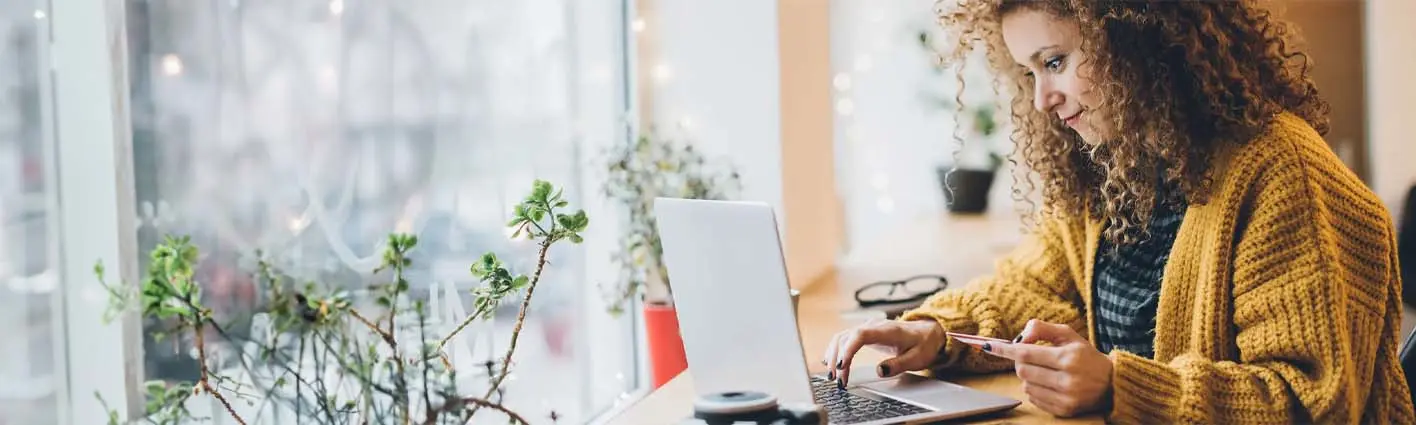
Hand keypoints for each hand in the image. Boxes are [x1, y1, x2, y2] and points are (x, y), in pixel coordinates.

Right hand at [821, 319, 944, 387]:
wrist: (927, 332)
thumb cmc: (923, 344)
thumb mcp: (917, 358)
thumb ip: (898, 364)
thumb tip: (879, 371)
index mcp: (887, 330)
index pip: (860, 335)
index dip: (848, 350)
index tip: (841, 366)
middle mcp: (873, 326)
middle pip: (846, 337)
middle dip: (837, 358)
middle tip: (837, 379)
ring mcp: (867, 328)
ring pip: (842, 338)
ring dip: (833, 356)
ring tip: (833, 376)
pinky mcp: (864, 333)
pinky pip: (844, 339)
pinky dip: (835, 350)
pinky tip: (830, 362)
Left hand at [984, 320, 1112, 416]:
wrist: (1111, 383)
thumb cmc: (1086, 356)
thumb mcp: (1069, 335)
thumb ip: (1043, 328)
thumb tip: (1021, 336)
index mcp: (1068, 358)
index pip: (1027, 353)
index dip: (1005, 349)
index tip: (989, 347)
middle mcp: (1067, 379)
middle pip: (1023, 371)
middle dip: (1020, 362)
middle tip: (1030, 357)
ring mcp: (1066, 398)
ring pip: (1026, 386)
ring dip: (1028, 377)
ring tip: (1044, 372)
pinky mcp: (1064, 411)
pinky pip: (1034, 399)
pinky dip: (1035, 390)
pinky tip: (1048, 384)